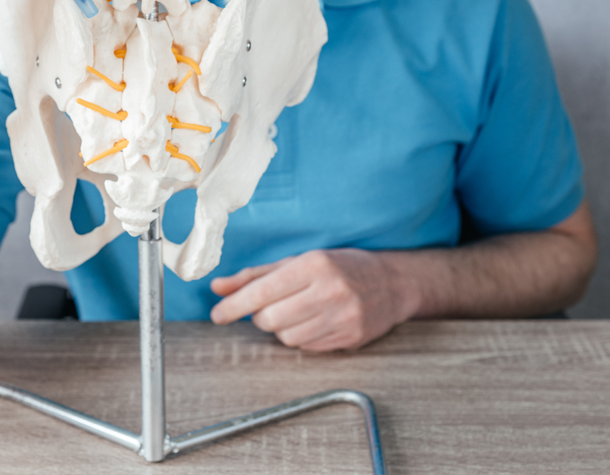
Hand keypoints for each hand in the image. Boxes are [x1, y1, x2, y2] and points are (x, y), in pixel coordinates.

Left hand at [210, 249, 419, 351]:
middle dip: (261, 316)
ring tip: (299, 310)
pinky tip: (315, 321)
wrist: (392, 283)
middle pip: (270, 319)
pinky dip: (301, 337)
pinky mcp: (350, 338)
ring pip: (286, 337)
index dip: (234, 306)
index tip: (217, 315)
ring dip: (282, 328)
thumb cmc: (340, 267)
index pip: (262, 292)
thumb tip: (218, 287)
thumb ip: (255, 275)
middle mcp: (329, 291)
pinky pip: (306, 347)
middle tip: (269, 307)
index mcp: (314, 265)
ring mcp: (342, 317)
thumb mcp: (298, 261)